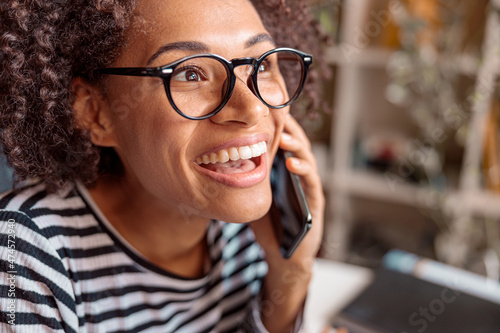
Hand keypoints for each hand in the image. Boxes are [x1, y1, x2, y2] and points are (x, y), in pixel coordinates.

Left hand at [251, 114, 323, 268]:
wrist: (283, 255)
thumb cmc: (268, 225)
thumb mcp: (253, 196)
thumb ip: (245, 178)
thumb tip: (219, 159)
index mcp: (284, 171)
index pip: (282, 142)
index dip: (276, 126)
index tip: (263, 110)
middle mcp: (299, 174)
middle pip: (296, 144)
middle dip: (288, 129)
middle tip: (276, 115)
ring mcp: (309, 187)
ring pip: (306, 158)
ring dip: (296, 146)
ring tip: (283, 137)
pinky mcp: (316, 202)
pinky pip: (312, 182)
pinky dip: (302, 170)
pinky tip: (290, 164)